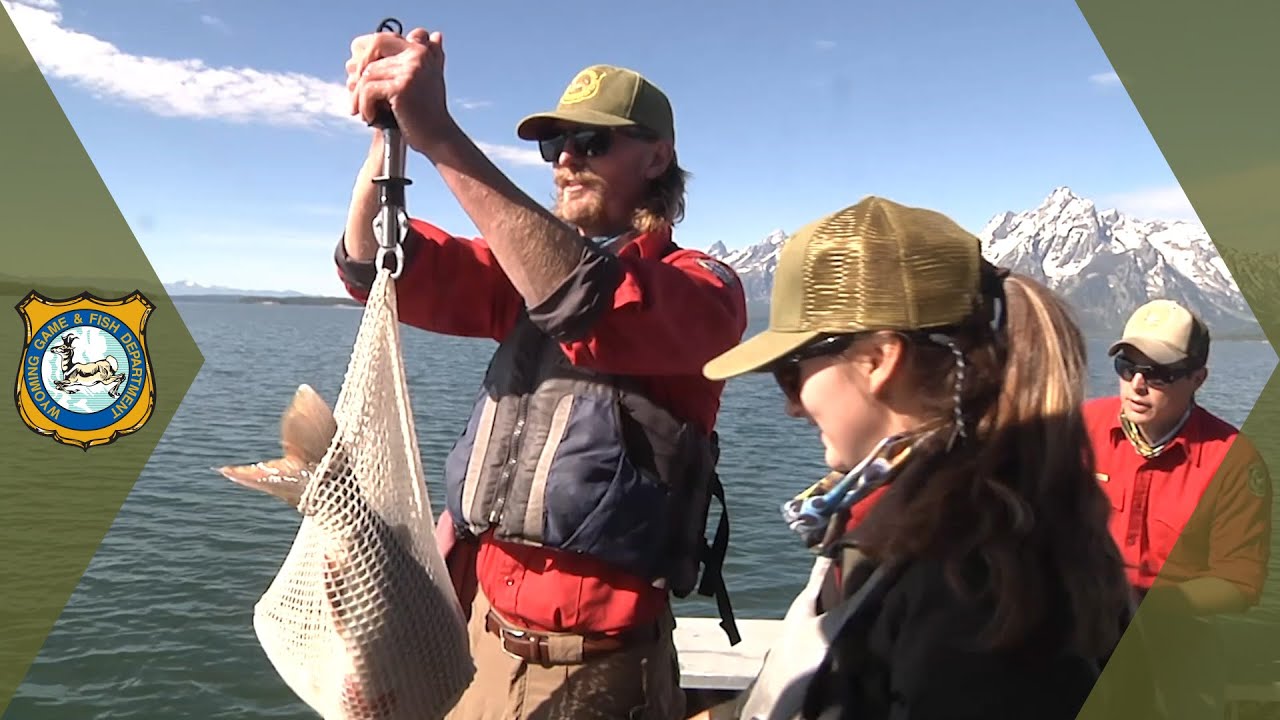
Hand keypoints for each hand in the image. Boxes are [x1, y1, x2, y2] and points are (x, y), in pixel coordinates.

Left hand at [346, 27, 453, 150]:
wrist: (438, 138)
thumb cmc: (428, 113)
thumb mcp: (429, 79)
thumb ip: (427, 57)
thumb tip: (434, 35)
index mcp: (421, 50)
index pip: (381, 38)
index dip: (364, 52)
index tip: (358, 74)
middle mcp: (417, 55)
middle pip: (372, 50)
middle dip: (358, 70)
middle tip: (353, 93)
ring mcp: (410, 70)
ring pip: (368, 74)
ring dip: (358, 95)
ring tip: (361, 111)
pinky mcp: (402, 87)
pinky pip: (369, 90)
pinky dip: (364, 105)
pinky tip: (369, 117)